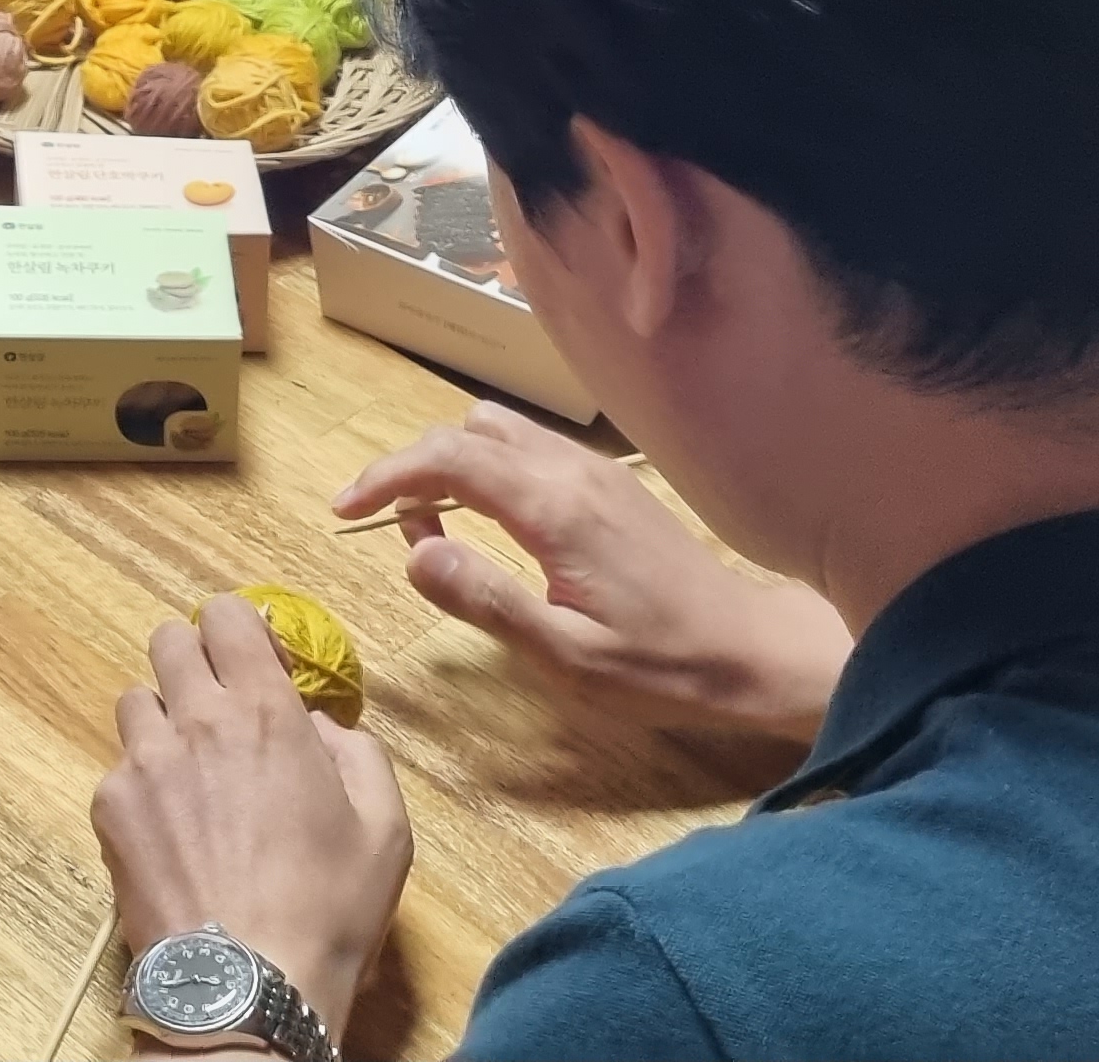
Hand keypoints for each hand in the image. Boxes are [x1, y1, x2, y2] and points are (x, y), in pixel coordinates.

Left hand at [92, 595, 410, 1024]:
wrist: (245, 986)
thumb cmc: (327, 911)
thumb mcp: (385, 829)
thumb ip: (356, 753)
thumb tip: (315, 725)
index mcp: (265, 712)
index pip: (227, 614)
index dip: (240, 632)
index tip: (259, 668)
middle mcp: (196, 721)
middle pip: (168, 639)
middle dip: (195, 662)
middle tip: (220, 712)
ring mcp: (143, 763)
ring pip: (136, 701)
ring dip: (163, 722)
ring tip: (191, 777)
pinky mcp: (109, 808)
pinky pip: (118, 770)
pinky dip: (143, 788)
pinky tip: (172, 836)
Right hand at [335, 405, 848, 741]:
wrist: (753, 652)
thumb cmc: (662, 667)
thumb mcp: (567, 657)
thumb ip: (486, 601)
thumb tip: (413, 551)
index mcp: (554, 508)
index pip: (448, 458)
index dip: (386, 476)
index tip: (345, 510)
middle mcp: (571, 471)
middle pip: (466, 430)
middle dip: (410, 465)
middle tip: (379, 522)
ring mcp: (594, 472)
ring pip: (498, 431)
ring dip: (449, 462)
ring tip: (429, 524)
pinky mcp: (609, 485)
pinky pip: (528, 450)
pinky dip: (486, 468)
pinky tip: (487, 522)